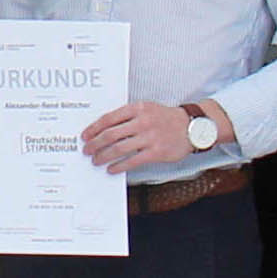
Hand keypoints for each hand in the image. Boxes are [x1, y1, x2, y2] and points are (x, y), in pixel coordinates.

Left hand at [82, 100, 200, 175]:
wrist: (191, 126)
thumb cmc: (166, 118)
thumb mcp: (147, 109)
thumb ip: (128, 116)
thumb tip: (104, 129)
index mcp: (138, 108)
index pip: (109, 118)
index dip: (93, 128)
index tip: (85, 136)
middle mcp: (142, 121)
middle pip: (111, 134)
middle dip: (95, 144)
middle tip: (87, 150)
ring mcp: (150, 137)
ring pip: (119, 149)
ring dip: (103, 156)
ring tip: (96, 161)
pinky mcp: (156, 152)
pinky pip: (132, 161)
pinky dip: (119, 166)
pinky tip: (111, 169)